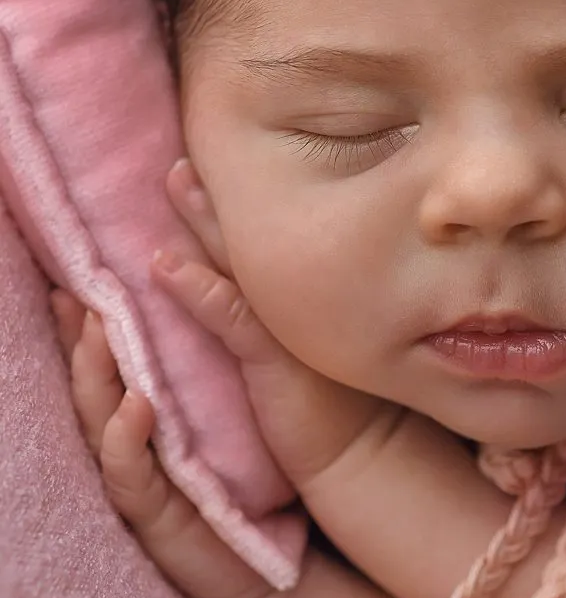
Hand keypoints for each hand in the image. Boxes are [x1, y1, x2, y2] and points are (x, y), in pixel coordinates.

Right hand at [49, 287, 274, 597]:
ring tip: (96, 330)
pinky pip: (131, 473)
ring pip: (100, 420)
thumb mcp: (242, 401)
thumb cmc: (257, 475)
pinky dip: (128, 440)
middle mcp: (135, 442)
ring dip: (95, 376)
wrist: (272, 561)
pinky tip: (136, 406)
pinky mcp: (155, 515)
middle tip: (71, 291)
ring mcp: (140, 479)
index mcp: (152, 411)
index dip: (89, 318)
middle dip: (77, 339)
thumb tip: (206, 291)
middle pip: (92, 383)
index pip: (114, 359)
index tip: (78, 271)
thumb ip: (220, 349)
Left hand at [149, 159, 397, 492]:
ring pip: (238, 261)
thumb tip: (288, 271)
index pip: (272, 235)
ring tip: (175, 179)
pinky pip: (229, 315)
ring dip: (203, 221)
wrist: (366, 453)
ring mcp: (288, 325)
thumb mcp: (322, 345)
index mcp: (309, 293)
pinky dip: (197, 289)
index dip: (242, 196)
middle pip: (251, 235)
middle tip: (192, 143)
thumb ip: (306, 304)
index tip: (218, 152)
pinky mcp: (274, 359)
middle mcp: (301, 299)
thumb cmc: (343, 405)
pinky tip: (166, 264)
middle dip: (218, 190)